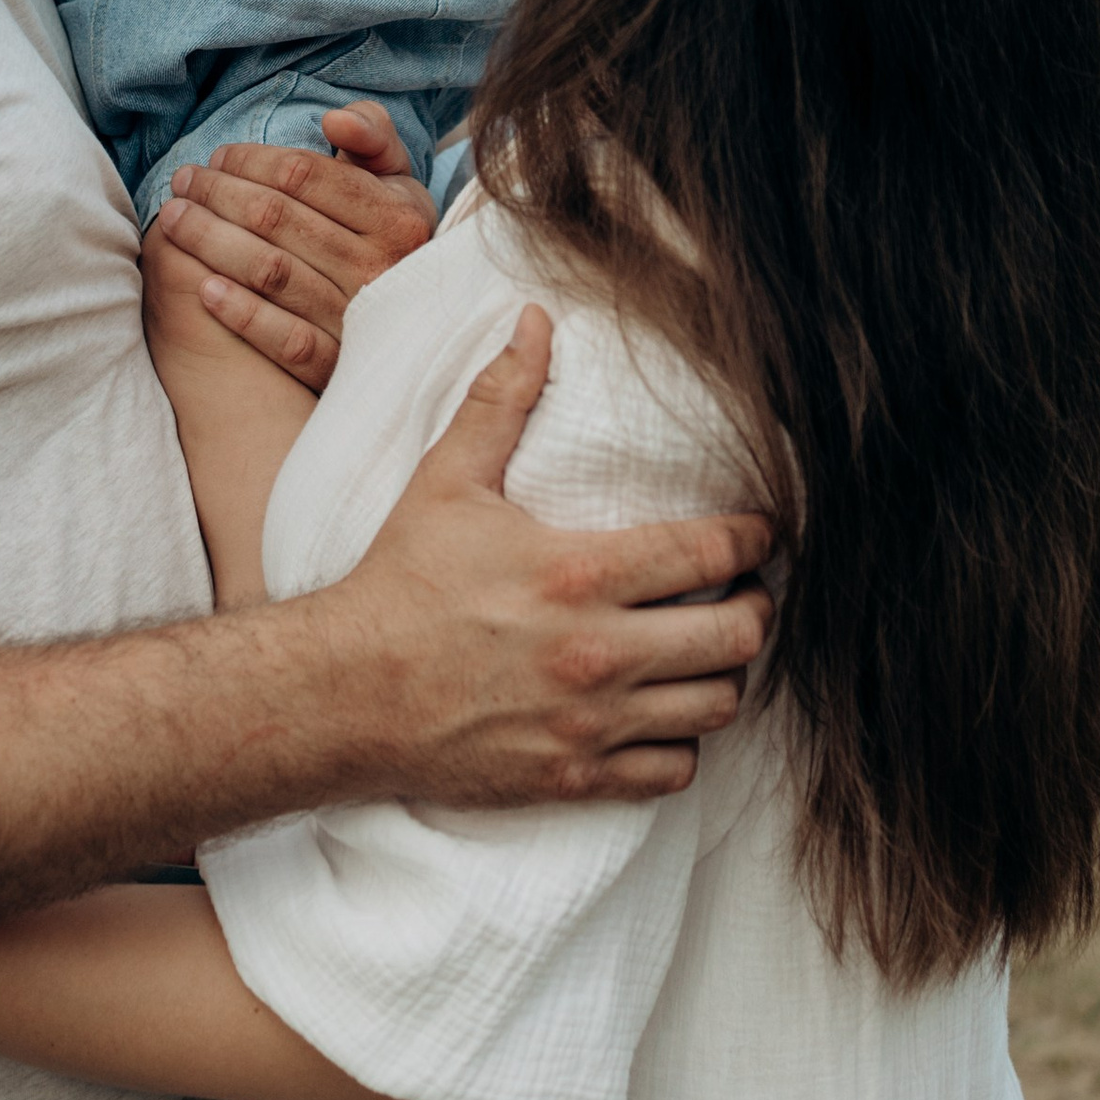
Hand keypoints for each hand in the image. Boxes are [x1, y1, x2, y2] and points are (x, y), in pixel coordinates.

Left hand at [147, 105, 436, 386]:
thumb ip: (373, 136)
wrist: (415, 325)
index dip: (250, 160)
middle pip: (276, 218)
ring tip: (174, 220)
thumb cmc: (388, 234)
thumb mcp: (396, 181)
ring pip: (270, 272)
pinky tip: (203, 288)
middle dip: (217, 193)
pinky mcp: (337, 365)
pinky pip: (285, 340)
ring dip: (211, 241)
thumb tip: (334, 120)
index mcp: (395, 216)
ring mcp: (357, 320)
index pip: (303, 174)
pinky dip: (241, 312)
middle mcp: (379, 267)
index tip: (217, 156)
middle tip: (181, 183)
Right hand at [320, 308, 772, 803]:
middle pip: (738, 635)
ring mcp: (590, 723)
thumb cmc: (399, 582)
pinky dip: (680, 743)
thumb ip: (502, 399)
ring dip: (723, 675)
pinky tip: (661, 712)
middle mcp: (598, 651)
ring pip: (716, 706)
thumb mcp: (447, 479)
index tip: (756, 531)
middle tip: (742, 593)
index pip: (712, 552)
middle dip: (756, 609)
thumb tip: (535, 321)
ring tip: (705, 650)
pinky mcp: (574, 777)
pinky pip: (673, 770)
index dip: (753, 537)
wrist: (342, 693)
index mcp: (579, 571)